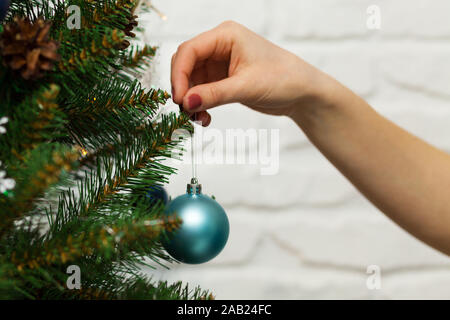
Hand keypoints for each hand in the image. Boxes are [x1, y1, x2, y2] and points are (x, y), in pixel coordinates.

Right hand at [171, 20, 328, 125]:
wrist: (302, 93)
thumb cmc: (283, 79)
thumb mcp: (246, 87)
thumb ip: (214, 94)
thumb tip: (186, 102)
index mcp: (226, 36)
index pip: (189, 51)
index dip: (179, 75)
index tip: (179, 99)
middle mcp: (220, 46)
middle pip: (186, 64)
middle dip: (183, 88)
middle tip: (186, 111)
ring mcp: (220, 62)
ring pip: (192, 80)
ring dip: (191, 100)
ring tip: (199, 119)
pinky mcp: (223, 78)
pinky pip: (202, 90)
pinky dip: (200, 104)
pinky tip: (206, 118)